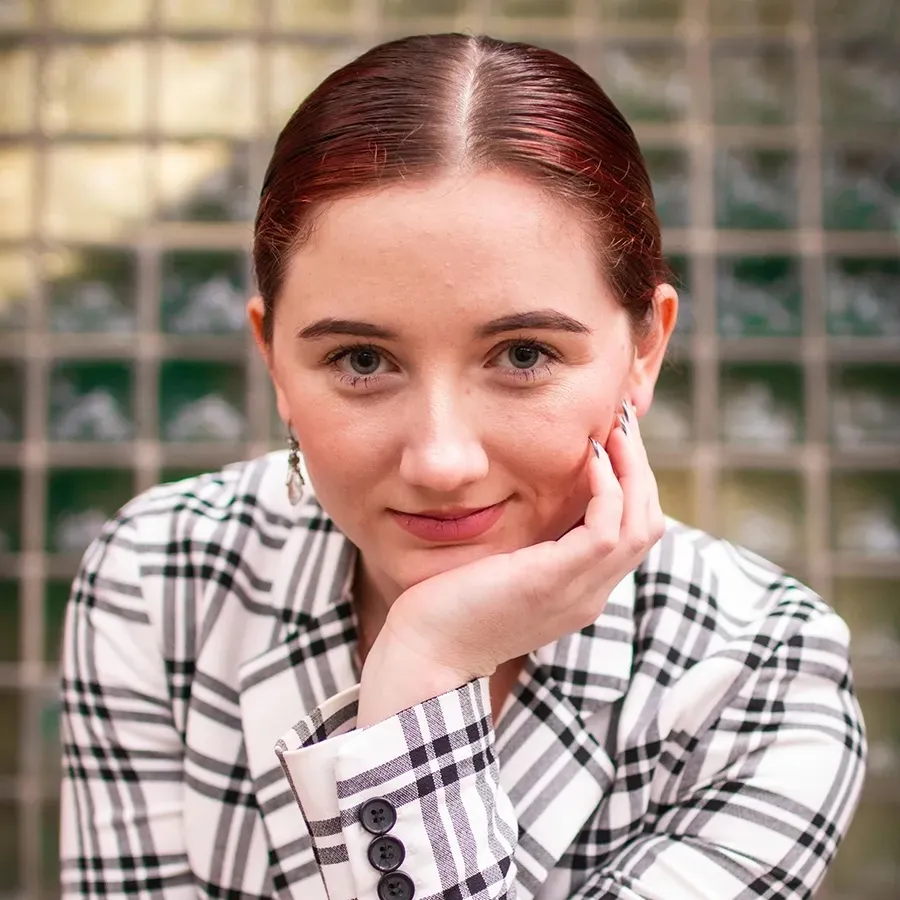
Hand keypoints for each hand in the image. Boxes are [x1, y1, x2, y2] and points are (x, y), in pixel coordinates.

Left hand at [357, 403, 664, 724]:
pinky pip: (606, 529)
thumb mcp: (503, 570)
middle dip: (640, 468)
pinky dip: (607, 489)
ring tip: (614, 428)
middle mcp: (590, 593)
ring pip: (640, 524)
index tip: (613, 440)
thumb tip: (534, 499)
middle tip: (623, 421)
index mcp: (580, 591)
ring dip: (633, 470)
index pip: (631, 533)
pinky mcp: (556, 580)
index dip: (631, 484)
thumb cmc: (451, 607)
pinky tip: (590, 458)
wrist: (427, 654)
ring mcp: (579, 591)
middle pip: (647, 524)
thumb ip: (529, 543)